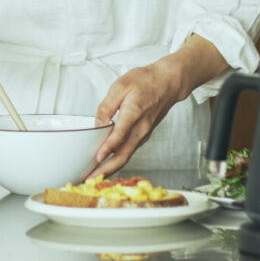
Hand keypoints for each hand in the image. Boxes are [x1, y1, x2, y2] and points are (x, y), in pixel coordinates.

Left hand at [88, 62, 185, 177]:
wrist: (168, 82)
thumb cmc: (146, 81)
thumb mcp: (120, 86)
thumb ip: (107, 106)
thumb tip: (97, 124)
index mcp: (134, 114)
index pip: (119, 136)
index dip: (107, 148)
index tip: (97, 159)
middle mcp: (141, 128)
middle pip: (123, 155)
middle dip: (106, 170)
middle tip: (90, 179)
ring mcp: (144, 133)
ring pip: (127, 155)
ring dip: (111, 167)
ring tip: (96, 175)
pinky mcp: (144, 135)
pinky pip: (130, 150)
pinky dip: (119, 160)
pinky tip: (108, 162)